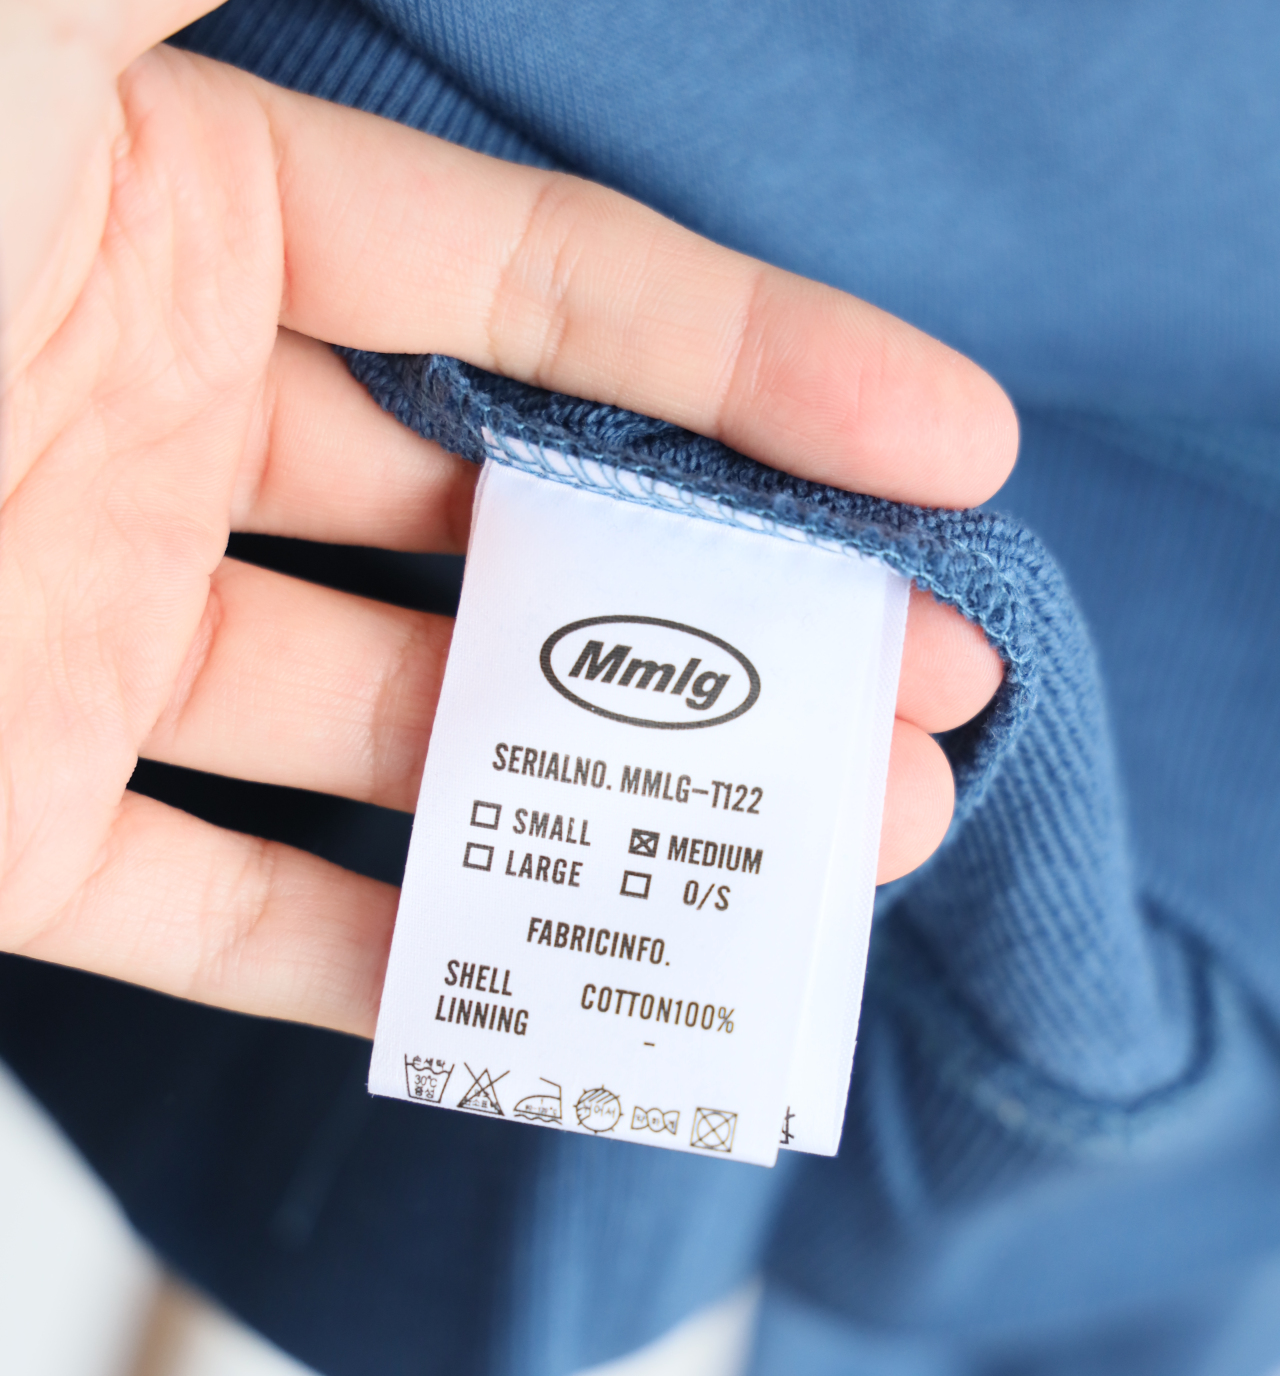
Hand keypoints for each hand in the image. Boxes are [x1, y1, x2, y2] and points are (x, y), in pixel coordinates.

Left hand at [0, 5, 1014, 1037]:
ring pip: (406, 743)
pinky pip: (222, 919)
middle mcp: (155, 437)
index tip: (948, 450)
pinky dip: (388, 969)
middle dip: (738, 618)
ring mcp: (87, 646)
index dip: (760, 364)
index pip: (536, 298)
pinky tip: (559, 987)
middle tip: (924, 698)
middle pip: (514, 541)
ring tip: (835, 852)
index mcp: (182, 222)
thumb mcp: (25, 16)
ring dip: (614, 805)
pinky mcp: (6, 832)